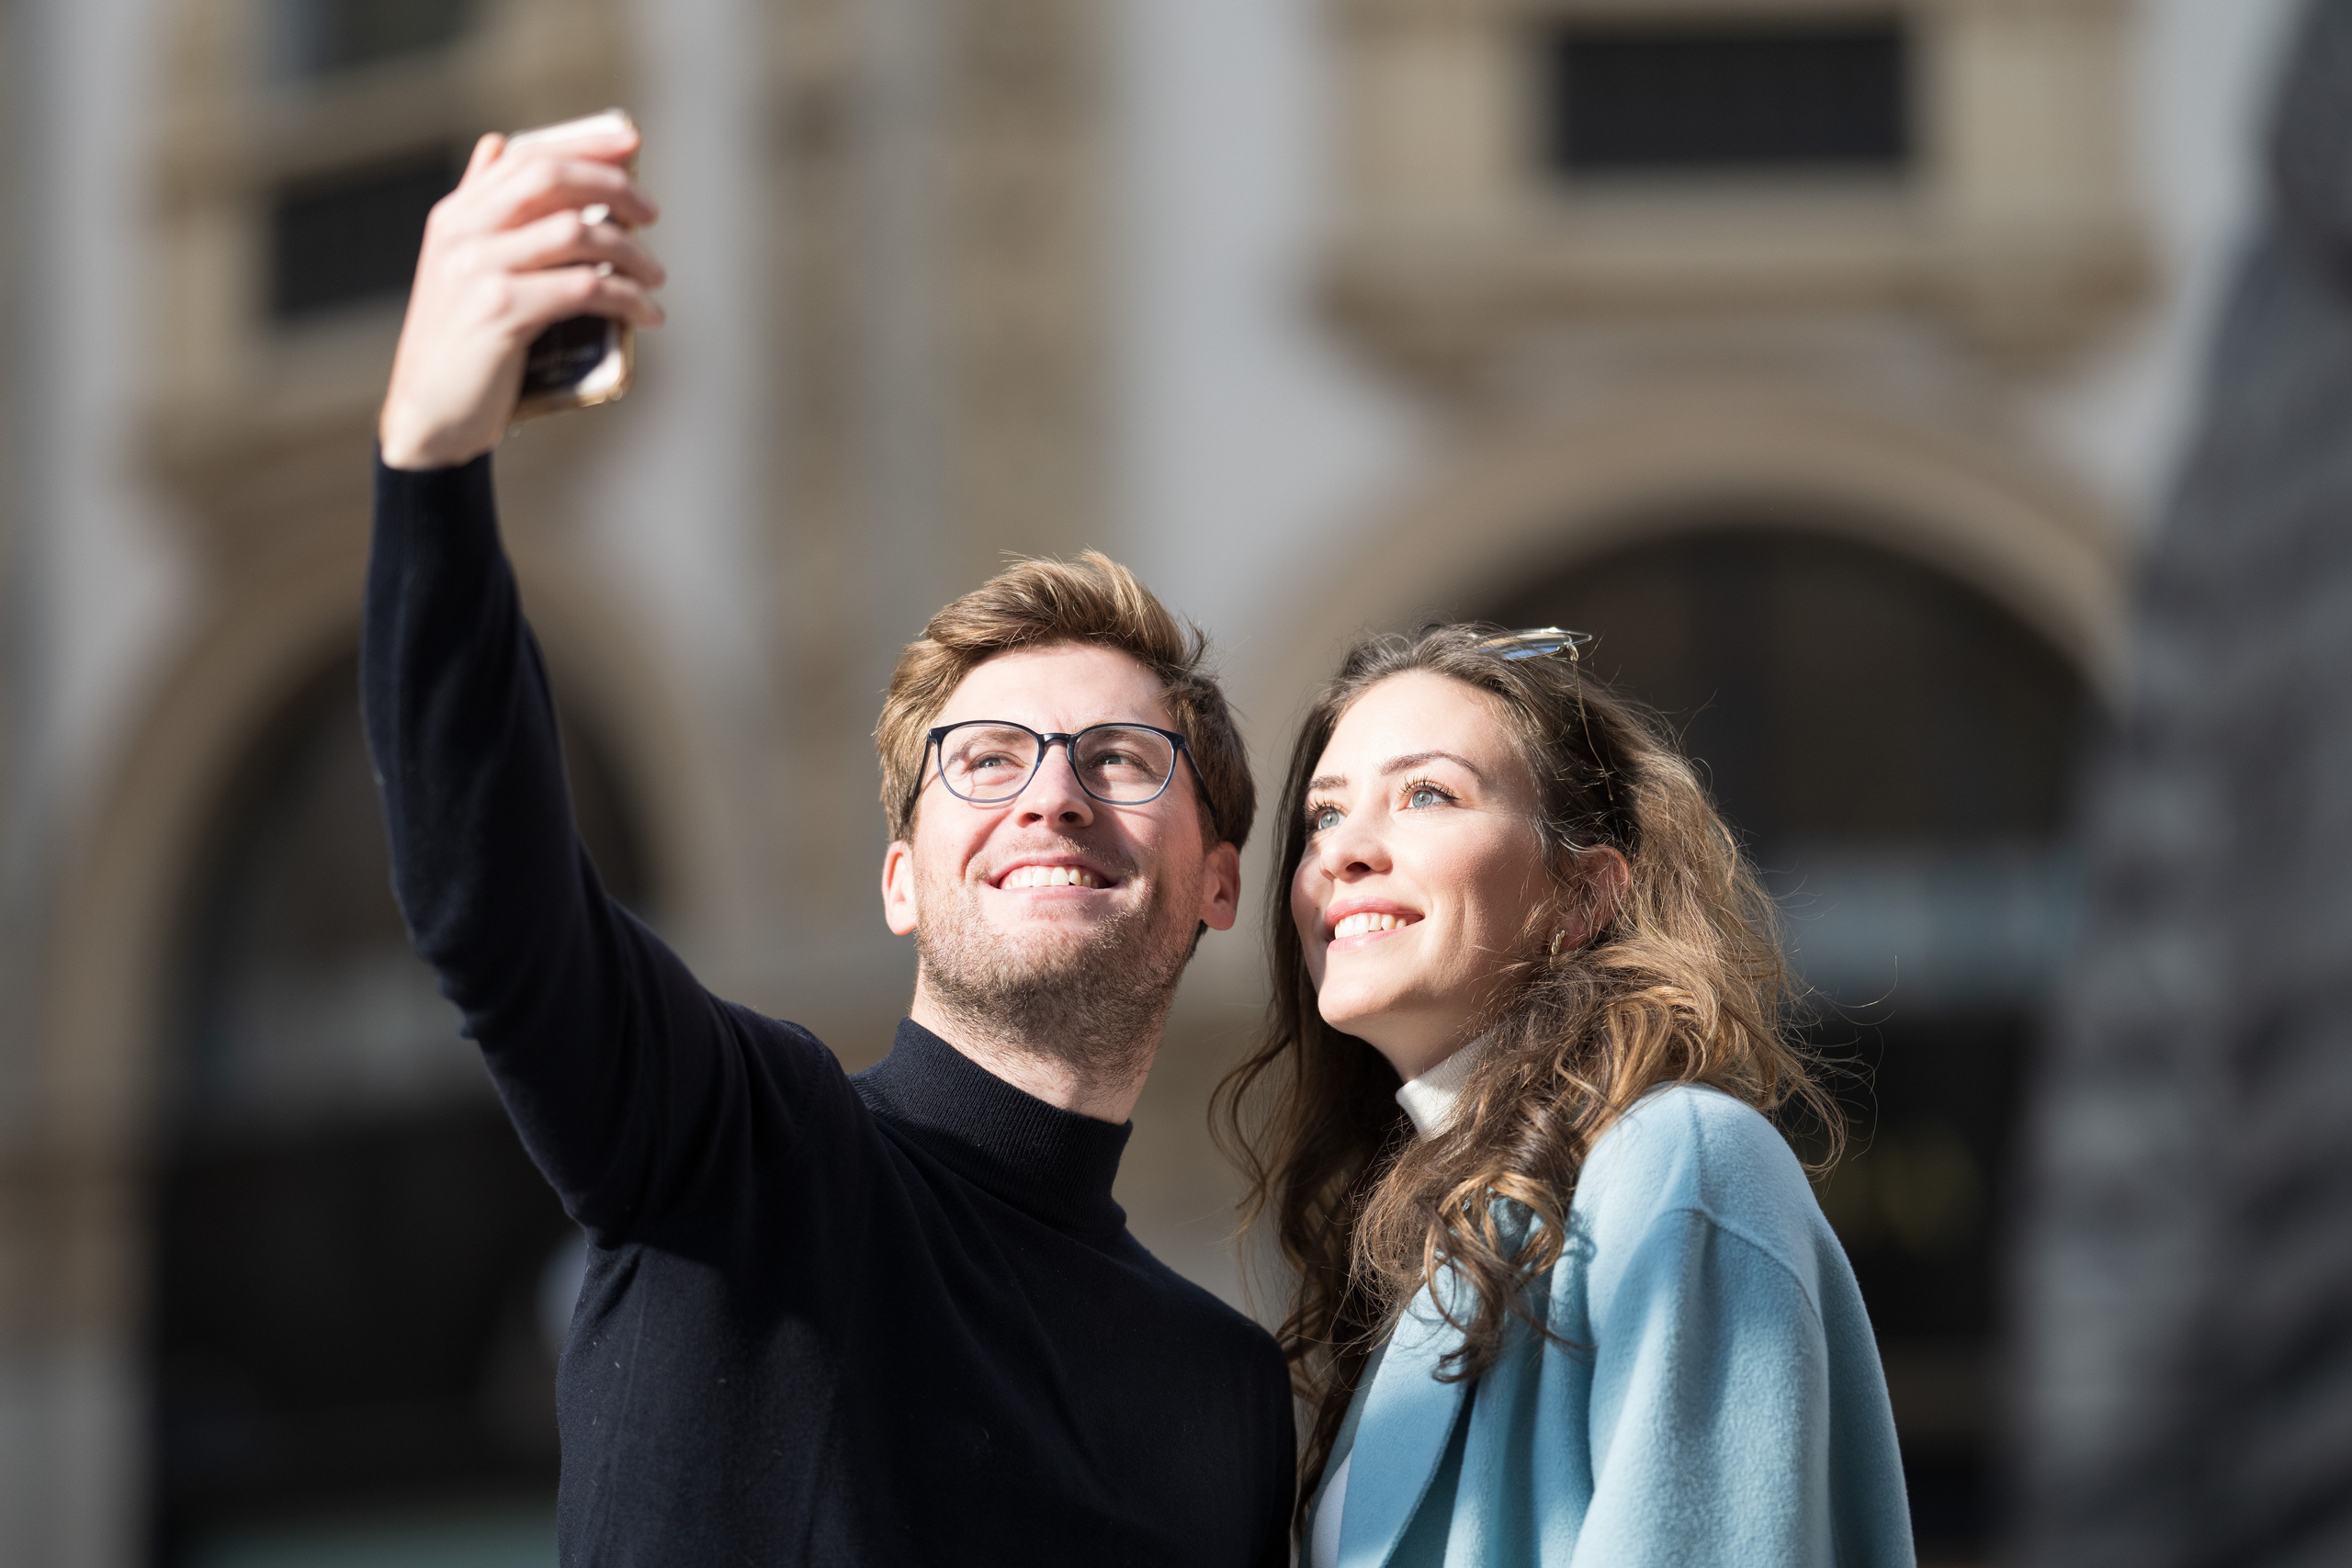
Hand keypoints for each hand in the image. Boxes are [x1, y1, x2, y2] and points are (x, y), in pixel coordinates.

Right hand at [378, 127, 665, 469]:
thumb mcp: (461, 268)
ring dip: (631, 252)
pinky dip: (627, 298)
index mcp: (456, 216)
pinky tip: (648, 314)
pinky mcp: (500, 311)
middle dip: (613, 187)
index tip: (631, 141)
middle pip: (551, 180)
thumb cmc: (462, 346)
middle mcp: (462, 233)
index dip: (584, 143)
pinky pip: (583, 288)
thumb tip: (497, 144)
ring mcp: (477, 269)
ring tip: (656, 276)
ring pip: (575, 232)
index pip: (526, 157)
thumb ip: (481, 209)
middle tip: (651, 215)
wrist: (431, 416)